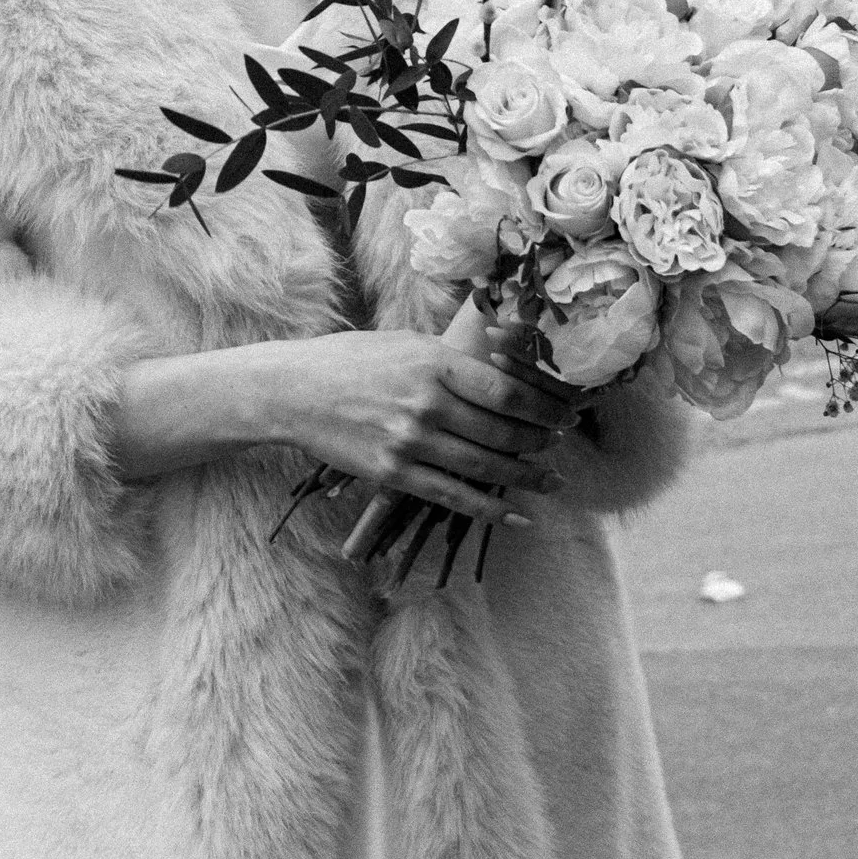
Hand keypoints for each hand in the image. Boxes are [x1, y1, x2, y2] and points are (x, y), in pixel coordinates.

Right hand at [264, 315, 566, 525]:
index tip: (564, 413)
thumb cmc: (352, 360)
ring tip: (552, 481)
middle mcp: (426, 404)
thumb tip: (502, 364)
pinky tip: (519, 515)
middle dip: (540, 442)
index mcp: (434, 364)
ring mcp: (410, 442)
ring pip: (485, 467)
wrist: (293, 391)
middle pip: (503, 431)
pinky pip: (453, 497)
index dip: (545, 408)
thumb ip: (452, 358)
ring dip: (526, 477)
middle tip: (560, 445)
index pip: (507, 392)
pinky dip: (491, 510)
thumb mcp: (406, 343)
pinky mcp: (394, 474)